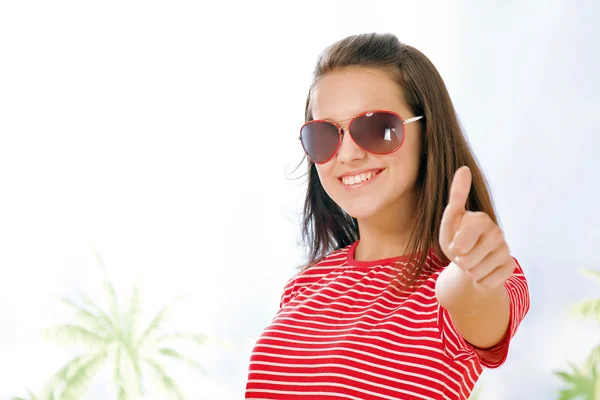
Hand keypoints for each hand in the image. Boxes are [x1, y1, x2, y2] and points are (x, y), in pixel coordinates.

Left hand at [439, 166, 513, 290]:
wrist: (467, 263)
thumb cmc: (456, 240)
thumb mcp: (449, 221)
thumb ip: (457, 197)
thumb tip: (464, 168)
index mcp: (481, 219)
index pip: (466, 236)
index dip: (457, 245)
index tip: (456, 245)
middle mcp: (497, 232)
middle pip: (469, 257)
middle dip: (460, 261)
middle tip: (462, 255)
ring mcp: (505, 249)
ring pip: (478, 271)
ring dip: (469, 271)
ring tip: (471, 263)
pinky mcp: (510, 267)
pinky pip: (488, 282)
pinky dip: (479, 282)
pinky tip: (481, 273)